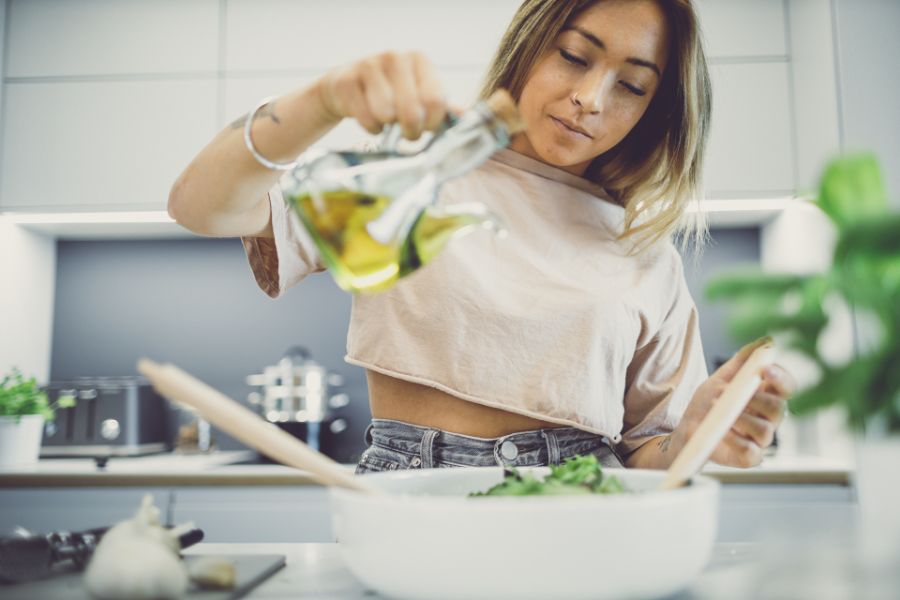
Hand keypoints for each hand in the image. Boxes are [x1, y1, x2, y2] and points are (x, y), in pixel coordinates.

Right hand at [316, 51, 447, 139]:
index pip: (435, 100)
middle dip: (411, 130)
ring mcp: (369, 65)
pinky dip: (371, 128)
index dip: (432, 123)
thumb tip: (465, 116)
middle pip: (411, 110)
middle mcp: (395, 58)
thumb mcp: (418, 95)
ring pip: (386, 114)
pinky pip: (366, 118)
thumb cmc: (390, 94)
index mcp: (419, 60)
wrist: (346, 88)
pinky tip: (371, 120)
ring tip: (386, 121)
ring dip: (388, 127)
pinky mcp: (347, 80)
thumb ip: (441, 106)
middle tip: (408, 133)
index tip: (427, 129)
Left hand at [674, 338, 796, 467]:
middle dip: (757, 399)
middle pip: (778, 408)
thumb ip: (743, 360)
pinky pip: (750, 450)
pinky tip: (723, 432)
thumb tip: (766, 340)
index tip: (765, 370)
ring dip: (741, 419)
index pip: (786, 386)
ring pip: (765, 430)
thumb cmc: (709, 402)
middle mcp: (769, 418)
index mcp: (767, 395)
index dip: (781, 377)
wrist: (688, 428)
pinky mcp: (750, 457)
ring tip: (719, 410)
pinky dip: (736, 440)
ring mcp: (761, 439)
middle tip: (734, 394)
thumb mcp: (721, 377)